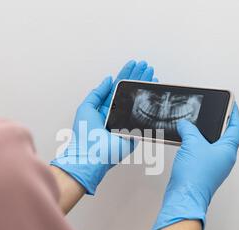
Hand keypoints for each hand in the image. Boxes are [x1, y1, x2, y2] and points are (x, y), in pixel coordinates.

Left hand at [51, 60, 156, 194]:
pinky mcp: (136, 132)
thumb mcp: (86, 107)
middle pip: (130, 92)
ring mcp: (128, 123)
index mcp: (105, 108)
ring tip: (152, 73)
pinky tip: (154, 92)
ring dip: (145, 87)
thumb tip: (107, 79)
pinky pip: (144, 116)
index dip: (126, 75)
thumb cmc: (84, 135)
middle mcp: (117, 114)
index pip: (118, 87)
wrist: (91, 155)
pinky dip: (150, 104)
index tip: (134, 64)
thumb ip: (97, 93)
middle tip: (146, 66)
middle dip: (138, 77)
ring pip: (139, 102)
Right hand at [150, 104, 238, 229]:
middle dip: (219, 123)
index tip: (232, 103)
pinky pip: (201, 154)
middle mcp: (224, 159)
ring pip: (211, 145)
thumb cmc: (195, 176)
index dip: (234, 114)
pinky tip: (186, 141)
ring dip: (204, 135)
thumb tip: (185, 124)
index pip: (236, 127)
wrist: (184, 196)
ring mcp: (213, 166)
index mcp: (228, 150)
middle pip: (225, 135)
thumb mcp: (192, 143)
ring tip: (196, 125)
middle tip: (215, 112)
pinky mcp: (202, 171)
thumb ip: (189, 129)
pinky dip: (195, 145)